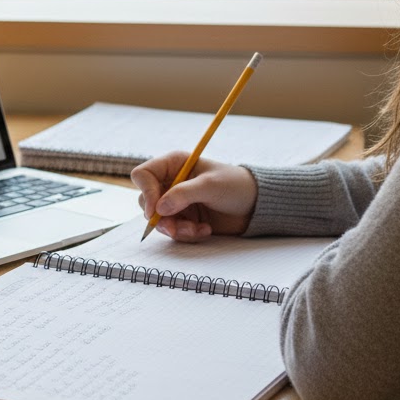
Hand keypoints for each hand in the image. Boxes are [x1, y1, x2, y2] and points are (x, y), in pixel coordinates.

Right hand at [130, 153, 256, 242]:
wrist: (256, 206)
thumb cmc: (235, 186)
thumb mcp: (210, 186)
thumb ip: (183, 194)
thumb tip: (159, 209)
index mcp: (173, 165)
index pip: (143, 175)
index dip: (146, 192)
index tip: (156, 210)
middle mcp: (170, 182)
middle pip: (146, 201)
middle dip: (161, 217)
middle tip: (176, 228)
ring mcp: (176, 201)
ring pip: (159, 219)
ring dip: (177, 229)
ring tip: (198, 230)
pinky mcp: (184, 218)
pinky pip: (173, 230)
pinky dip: (187, 234)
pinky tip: (205, 230)